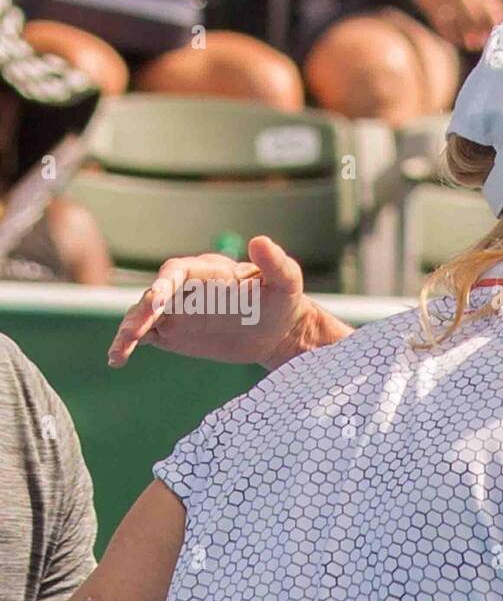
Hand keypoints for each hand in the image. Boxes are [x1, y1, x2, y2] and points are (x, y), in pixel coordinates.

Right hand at [108, 235, 316, 371]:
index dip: (165, 283)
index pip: (177, 271)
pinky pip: (146, 336)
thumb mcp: (286, 281)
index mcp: (206, 271)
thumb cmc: (282, 299)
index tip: (158, 299)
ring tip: (120, 351)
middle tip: (136, 331)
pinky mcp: (173, 333)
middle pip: (154, 295)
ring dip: (129, 330)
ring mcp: (176, 311)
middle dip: (143, 311)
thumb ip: (275, 263)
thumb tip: (261, 240)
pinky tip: (117, 359)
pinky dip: (129, 345)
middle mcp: (185, 289)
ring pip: (143, 316)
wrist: (279, 330)